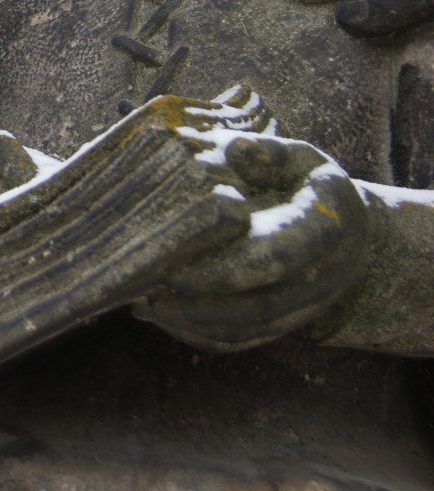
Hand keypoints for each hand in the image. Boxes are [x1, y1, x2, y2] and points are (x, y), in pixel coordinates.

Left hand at [135, 130, 366, 349]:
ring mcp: (305, 307)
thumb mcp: (300, 158)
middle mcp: (322, 276)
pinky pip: (242, 339)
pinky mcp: (285, 324)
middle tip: (148, 292)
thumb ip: (267, 154)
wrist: (347, 231)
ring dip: (194, 324)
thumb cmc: (309, 183)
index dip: (229, 269)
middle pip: (260, 305)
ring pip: (248, 330)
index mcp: (326, 228)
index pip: (278, 257)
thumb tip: (234, 150)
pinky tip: (160, 317)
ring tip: (142, 306)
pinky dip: (199, 333)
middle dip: (202, 305)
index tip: (177, 271)